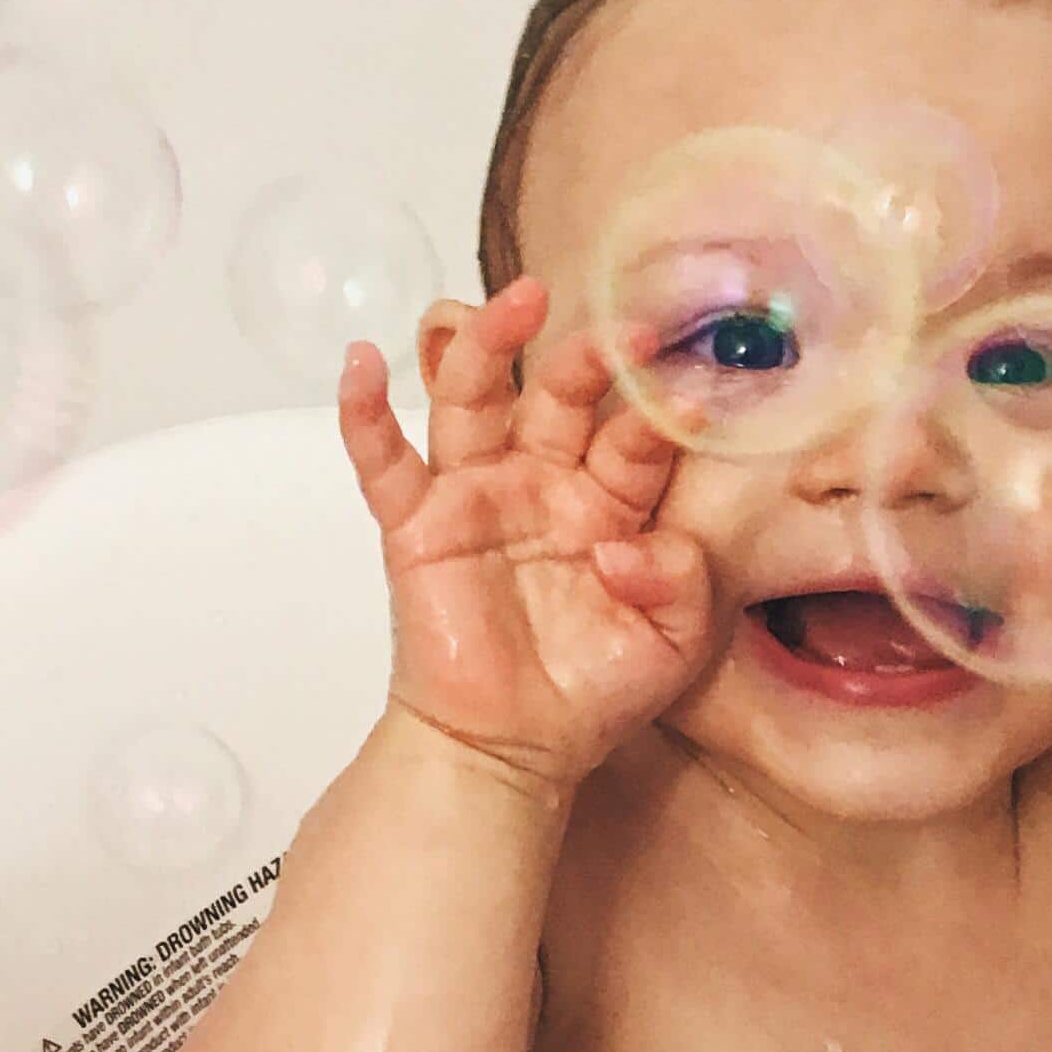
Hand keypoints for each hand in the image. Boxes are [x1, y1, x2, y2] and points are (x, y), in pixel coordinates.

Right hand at [336, 276, 713, 790]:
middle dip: (584, 359)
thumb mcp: (674, 641)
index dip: (660, 416)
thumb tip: (624, 548)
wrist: (513, 749)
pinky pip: (383, 462)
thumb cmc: (595, 688)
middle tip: (619, 333)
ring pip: (473, 400)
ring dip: (487, 346)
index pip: (634, 436)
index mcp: (610, 496)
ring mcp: (476, 494)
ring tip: (516, 302)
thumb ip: (681, 580)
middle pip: (557, 396)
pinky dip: (364, 412)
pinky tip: (360, 363)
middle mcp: (543, 479)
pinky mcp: (417, 525)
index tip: (691, 400)